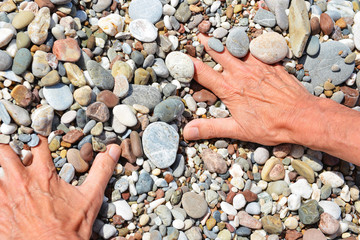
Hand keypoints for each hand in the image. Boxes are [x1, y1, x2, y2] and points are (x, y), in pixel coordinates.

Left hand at [0, 136, 120, 239]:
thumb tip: (114, 148)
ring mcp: (4, 197)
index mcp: (43, 174)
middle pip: (3, 150)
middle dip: (4, 143)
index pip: (36, 141)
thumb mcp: (91, 197)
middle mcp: (20, 181)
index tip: (34, 129)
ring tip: (5, 170)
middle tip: (8, 143)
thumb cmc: (71, 228)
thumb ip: (102, 170)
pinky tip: (3, 193)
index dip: (35, 132)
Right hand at [184, 34, 316, 145]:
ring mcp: (257, 66)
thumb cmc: (271, 126)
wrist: (302, 117)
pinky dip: (250, 45)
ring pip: (238, 47)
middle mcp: (241, 73)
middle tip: (200, 35)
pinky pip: (258, 49)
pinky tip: (248, 44)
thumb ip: (210, 128)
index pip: (202, 73)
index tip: (181, 58)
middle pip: (219, 53)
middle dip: (207, 43)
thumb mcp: (238, 130)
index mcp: (230, 89)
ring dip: (227, 41)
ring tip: (220, 35)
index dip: (189, 65)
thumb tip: (187, 132)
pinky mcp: (272, 64)